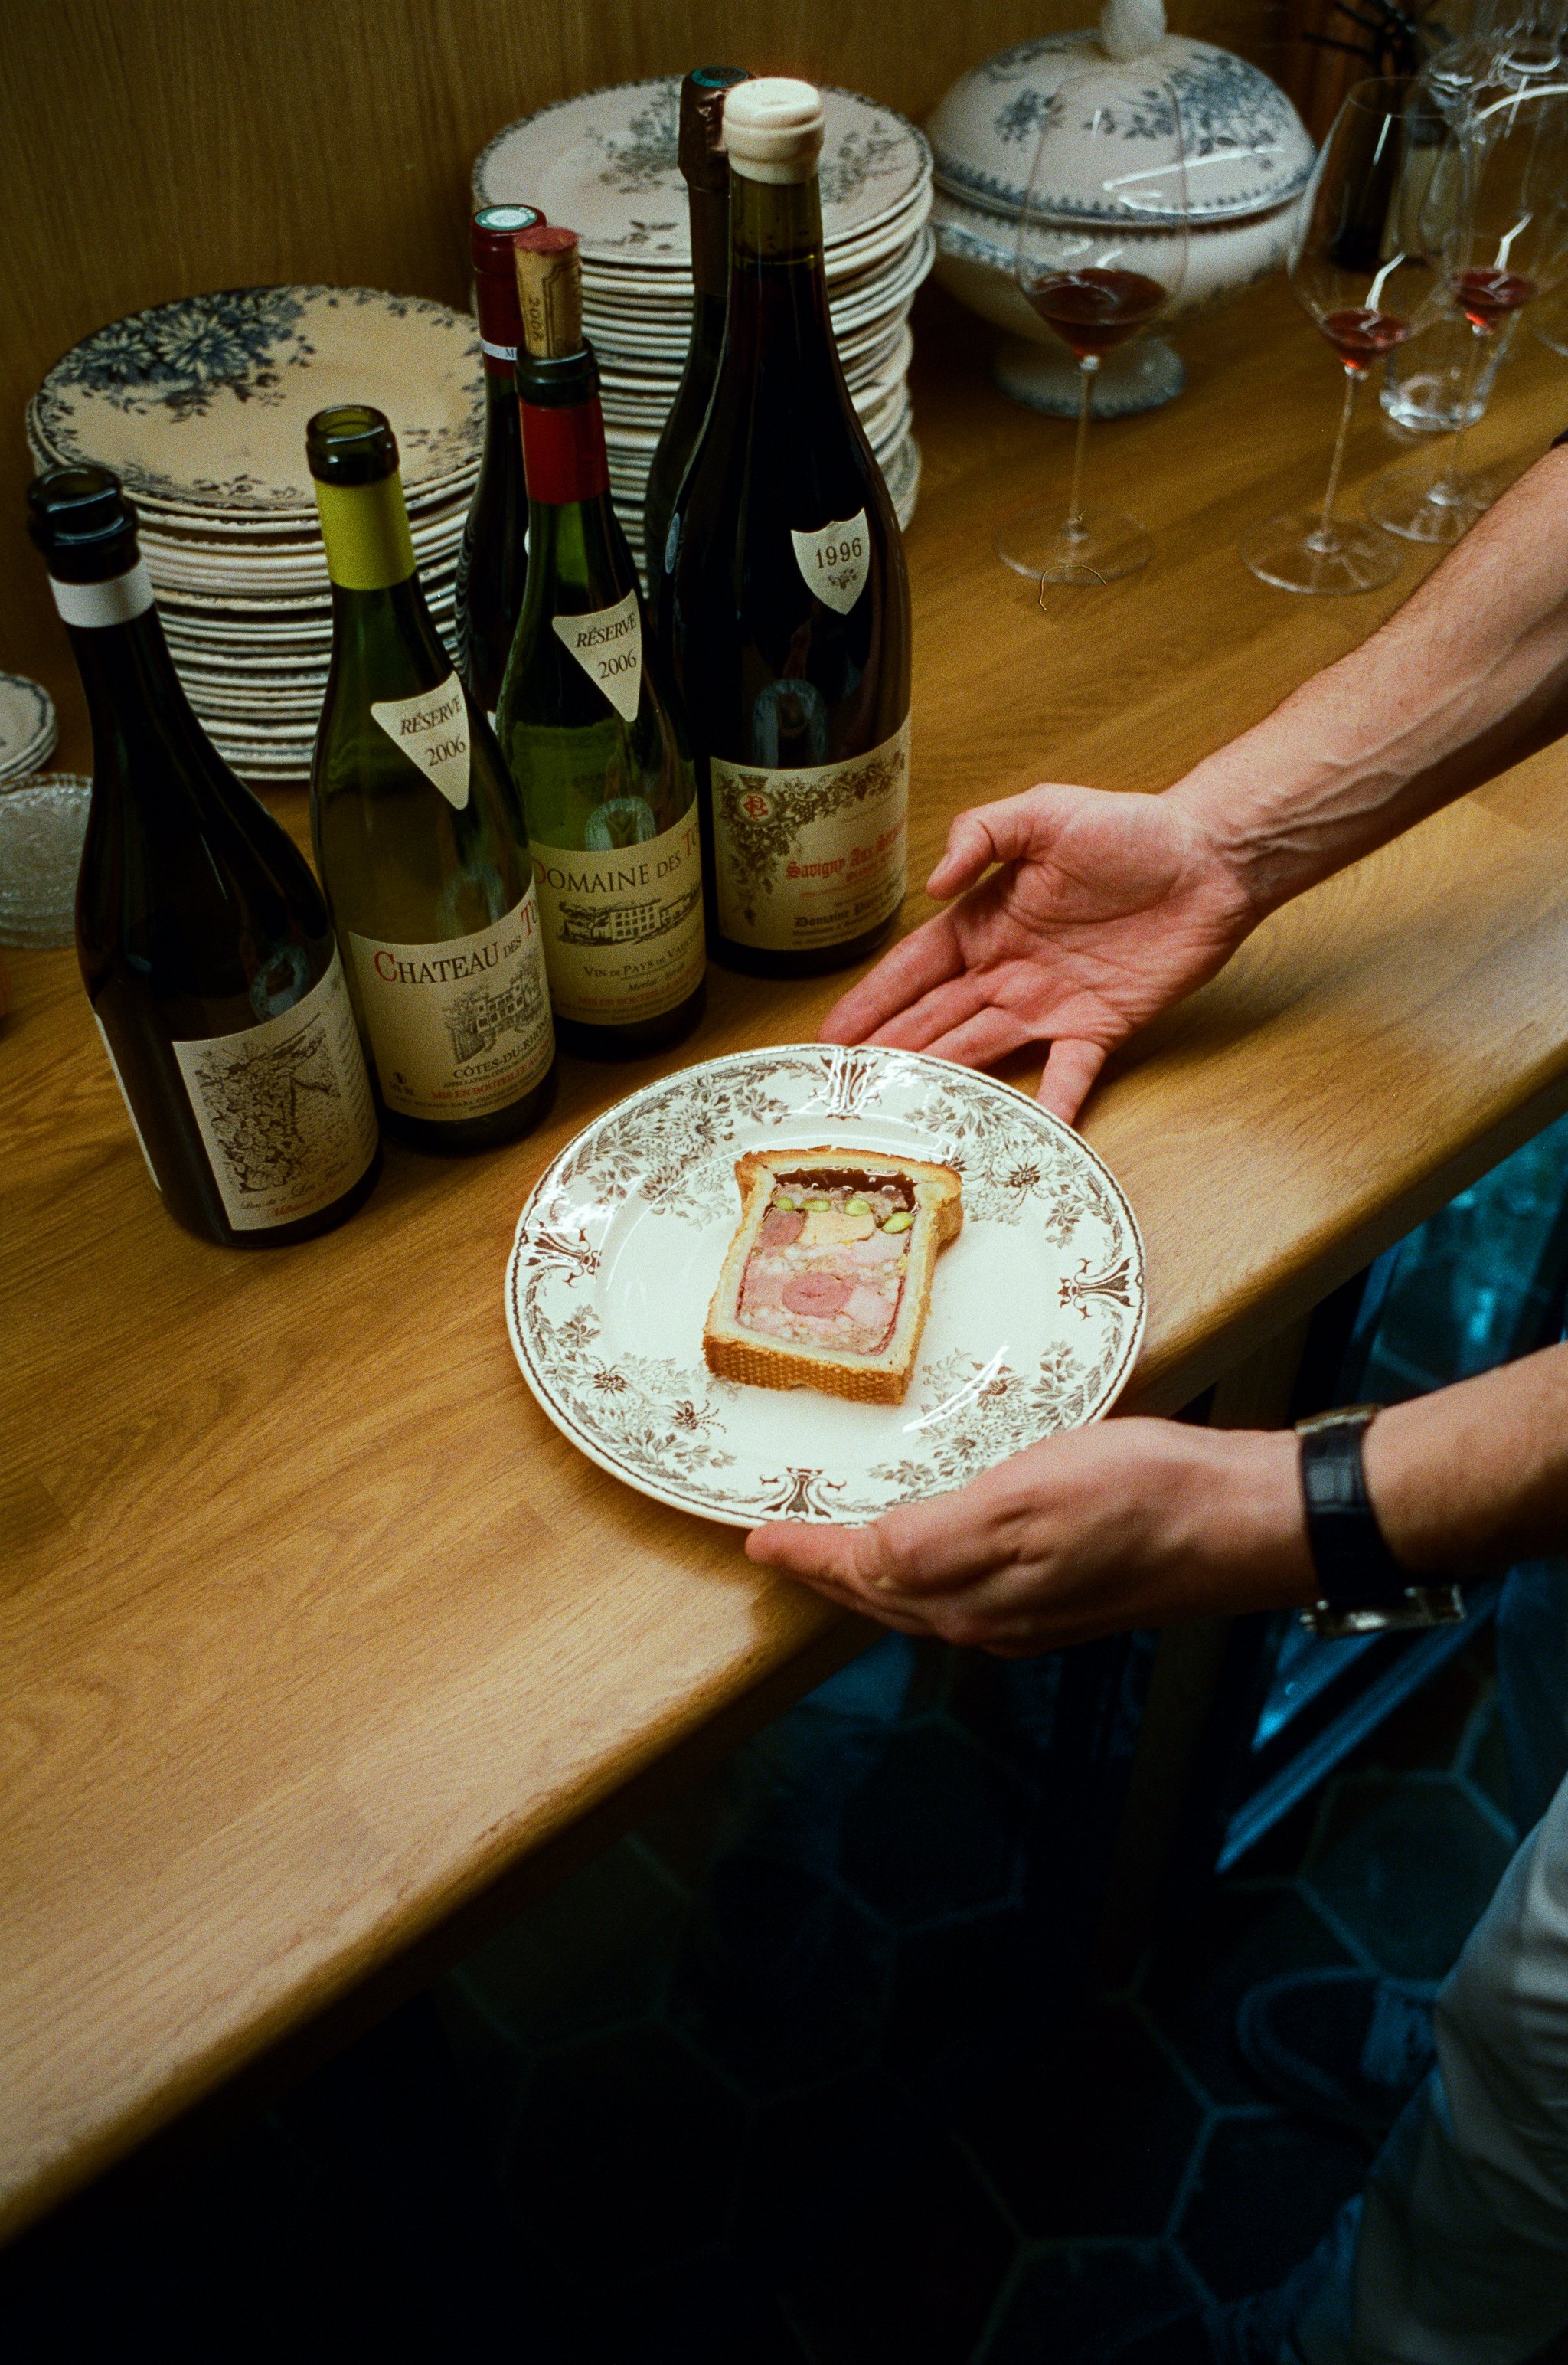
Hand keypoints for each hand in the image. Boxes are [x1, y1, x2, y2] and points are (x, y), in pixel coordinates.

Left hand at [747, 1419, 1314, 1654]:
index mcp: (970, 1596)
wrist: (1242, 1523)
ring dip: (874, 1575)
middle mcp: (990, 1620)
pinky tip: (931, 1548)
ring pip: (923, 1600)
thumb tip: (868, 1558)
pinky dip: (926, 1571)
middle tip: (781, 1545)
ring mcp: (1029, 1616)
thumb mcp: (1025, 1497)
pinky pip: (964, 1592)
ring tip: (839, 1548)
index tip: (756, 1539)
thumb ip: (938, 1537)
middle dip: (829, 1572)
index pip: (862, 1574)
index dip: (805, 1554)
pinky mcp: (1064, 1599)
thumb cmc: (1142, 1496)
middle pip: (885, 1597)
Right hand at [820, 782, 1257, 1122]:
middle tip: (849, 1092)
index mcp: (985, 922)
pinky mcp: (1098, 1027)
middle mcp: (1008, 970)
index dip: (872, 1002)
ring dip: (944, 1083)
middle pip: (935, 1019)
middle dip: (891, 1053)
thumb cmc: (1130, 828)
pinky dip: (1048, 1107)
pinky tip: (1022, 1137)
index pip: (914, 969)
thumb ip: (982, 835)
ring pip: (982, 1052)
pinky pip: (1067, 1076)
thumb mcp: (1043, 811)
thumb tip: (931, 884)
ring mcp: (1050, 1004)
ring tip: (900, 1117)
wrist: (1210, 860)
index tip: (834, 1037)